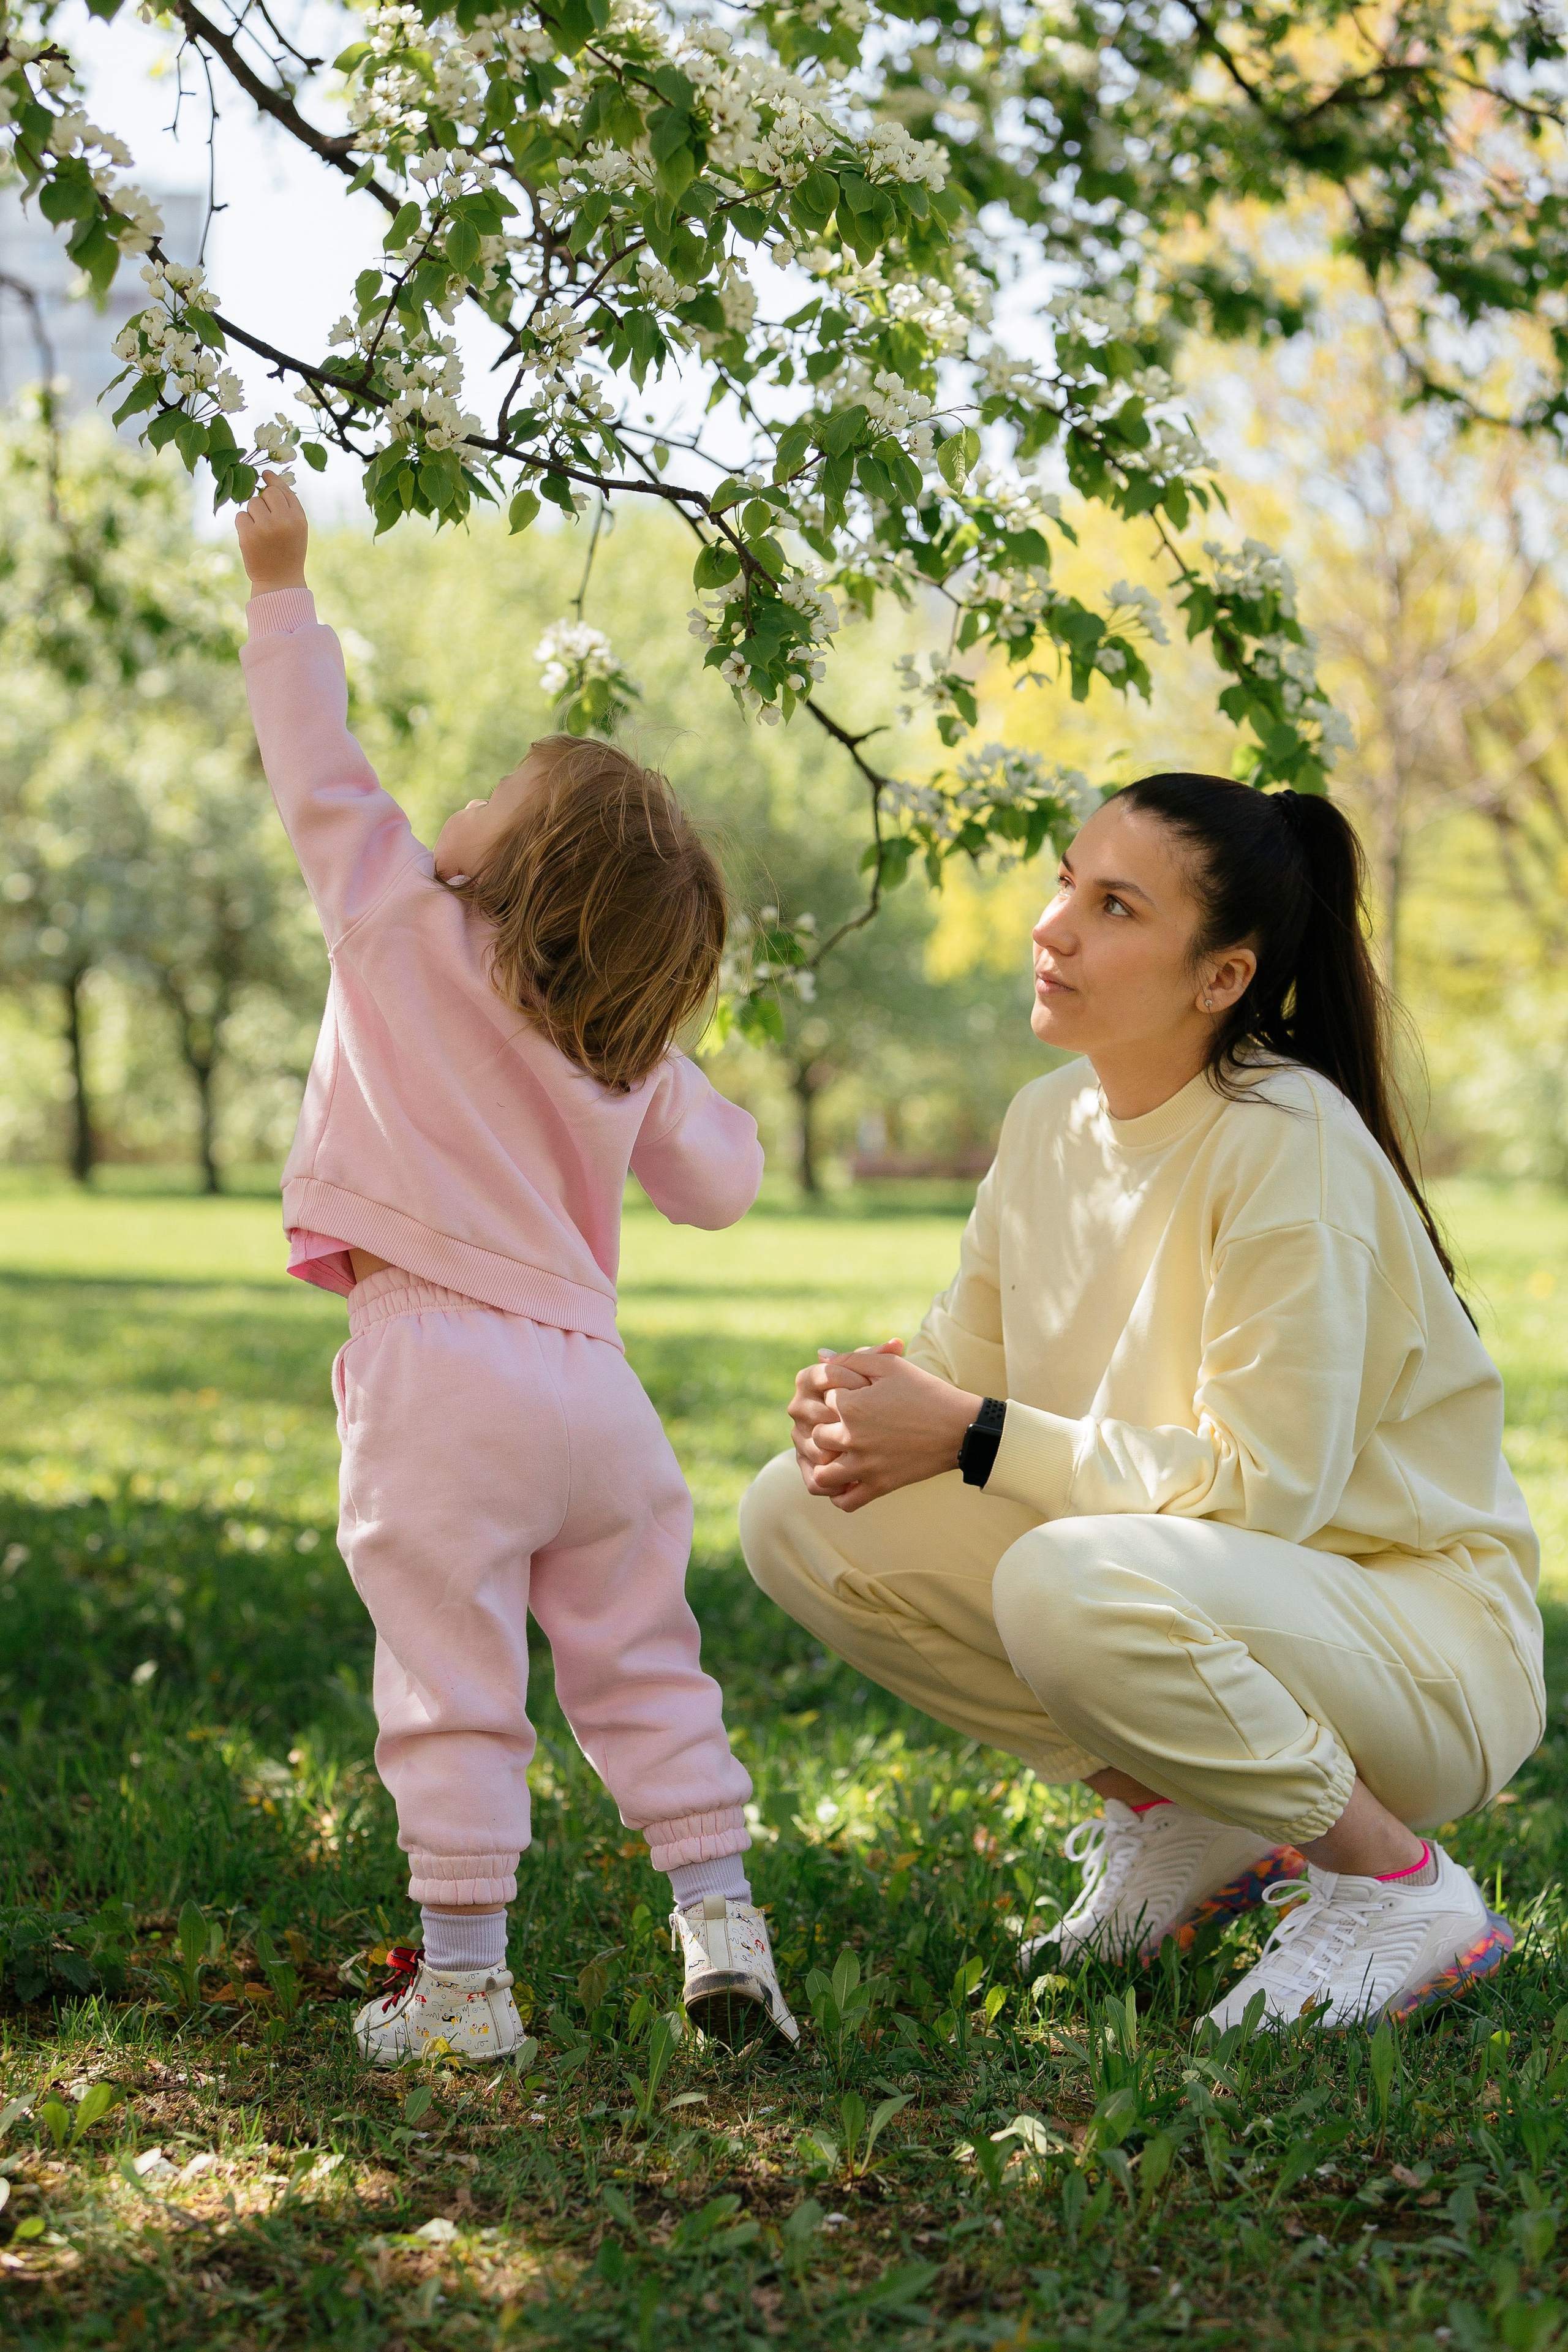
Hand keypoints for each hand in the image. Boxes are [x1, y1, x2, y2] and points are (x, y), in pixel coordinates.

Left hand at [236, 471, 307, 592]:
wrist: (279, 581)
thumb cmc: (288, 551)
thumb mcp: (297, 528)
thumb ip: (288, 504)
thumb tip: (268, 476)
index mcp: (298, 518)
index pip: (282, 490)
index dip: (272, 481)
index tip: (265, 475)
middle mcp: (283, 521)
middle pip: (266, 494)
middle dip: (263, 502)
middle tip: (267, 520)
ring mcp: (265, 528)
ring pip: (252, 503)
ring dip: (253, 514)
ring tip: (261, 532)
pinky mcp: (248, 536)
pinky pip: (240, 516)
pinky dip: (243, 525)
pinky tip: (252, 537)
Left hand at [798, 1346, 981, 1513]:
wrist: (960, 1428)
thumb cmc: (926, 1391)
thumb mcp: (889, 1366)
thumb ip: (851, 1359)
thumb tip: (820, 1356)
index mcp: (851, 1406)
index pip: (823, 1399)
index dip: (837, 1394)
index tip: (854, 1394)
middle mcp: (852, 1438)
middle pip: (815, 1436)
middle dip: (825, 1428)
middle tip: (843, 1423)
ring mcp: (864, 1466)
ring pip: (821, 1475)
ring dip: (824, 1465)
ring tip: (836, 1455)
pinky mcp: (880, 1486)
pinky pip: (846, 1502)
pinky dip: (840, 1495)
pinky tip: (847, 1480)